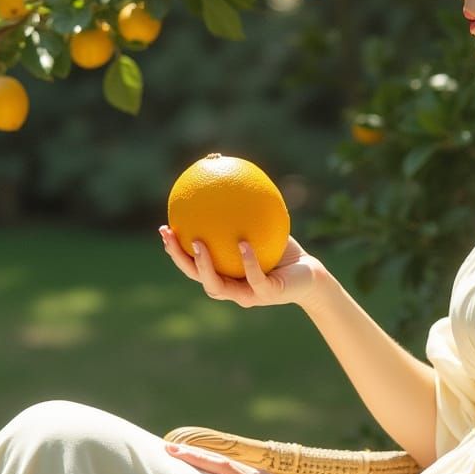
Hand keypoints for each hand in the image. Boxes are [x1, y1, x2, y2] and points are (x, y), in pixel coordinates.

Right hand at [159, 226, 325, 308]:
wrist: (309, 275)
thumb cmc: (282, 250)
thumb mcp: (262, 228)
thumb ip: (245, 213)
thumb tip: (231, 178)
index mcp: (224, 273)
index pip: (193, 263)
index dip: (176, 249)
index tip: (164, 228)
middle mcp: (230, 287)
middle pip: (195, 276)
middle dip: (179, 257)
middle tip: (169, 235)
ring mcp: (246, 295)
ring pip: (217, 286)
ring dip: (205, 266)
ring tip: (199, 243)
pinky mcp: (267, 295)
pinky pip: (254, 278)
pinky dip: (247, 262)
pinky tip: (243, 244)